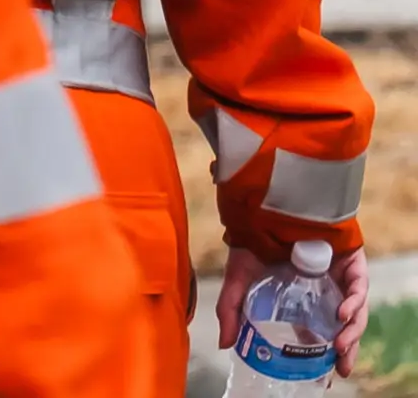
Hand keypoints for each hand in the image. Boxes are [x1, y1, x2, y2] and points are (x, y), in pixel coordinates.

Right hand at [218, 241, 371, 373]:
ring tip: (339, 348)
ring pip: (357, 313)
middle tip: (338, 369)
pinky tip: (343, 315)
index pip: (321, 331)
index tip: (324, 375)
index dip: (323, 353)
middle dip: (344, 350)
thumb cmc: (253, 241)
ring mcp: (341, 278)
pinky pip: (359, 289)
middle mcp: (327, 291)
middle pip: (344, 328)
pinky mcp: (353, 265)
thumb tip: (225, 345)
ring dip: (352, 333)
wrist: (265, 209)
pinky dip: (353, 304)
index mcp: (305, 299)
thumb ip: (231, 311)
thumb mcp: (238, 280)